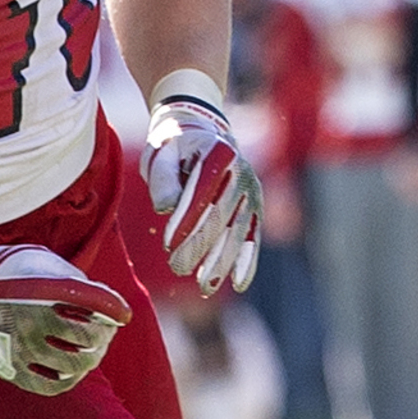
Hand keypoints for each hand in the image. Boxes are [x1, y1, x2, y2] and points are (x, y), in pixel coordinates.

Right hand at [0, 240, 129, 394]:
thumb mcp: (35, 260)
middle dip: (105, 334)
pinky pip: (50, 384)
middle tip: (105, 331)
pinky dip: (69, 379)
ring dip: (91, 357)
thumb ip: (70, 278)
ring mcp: (22, 347)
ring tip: (90, 351)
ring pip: (76, 363)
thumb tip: (102, 299)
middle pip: (91, 336)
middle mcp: (35, 319)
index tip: (123, 315)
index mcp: (44, 289)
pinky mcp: (9, 368)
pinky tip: (71, 370)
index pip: (95, 302)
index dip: (116, 309)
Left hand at [141, 94, 263, 292]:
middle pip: (222, 214)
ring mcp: (252, 190)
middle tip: (177, 267)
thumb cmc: (176, 147)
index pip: (203, 190)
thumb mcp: (162, 152)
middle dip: (200, 245)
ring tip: (204, 286)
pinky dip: (247, 261)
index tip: (169, 244)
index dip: (187, 218)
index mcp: (218, 152)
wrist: (203, 132)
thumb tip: (165, 208)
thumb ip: (163, 177)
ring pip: (238, 231)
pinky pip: (253, 236)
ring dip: (222, 260)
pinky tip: (238, 283)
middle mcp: (242, 171)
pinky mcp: (255, 206)